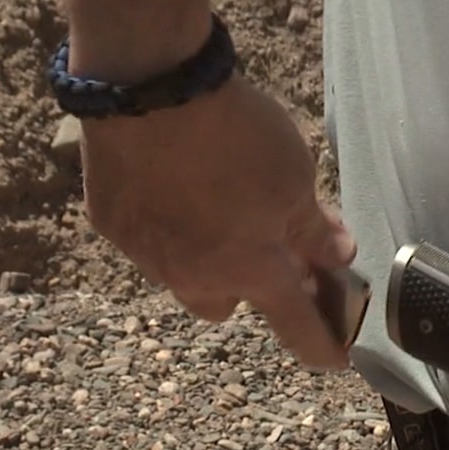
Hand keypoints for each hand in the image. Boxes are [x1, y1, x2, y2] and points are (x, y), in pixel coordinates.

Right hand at [78, 76, 355, 370]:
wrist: (149, 89)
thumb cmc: (235, 137)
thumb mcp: (296, 180)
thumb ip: (316, 229)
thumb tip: (337, 256)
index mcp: (252, 272)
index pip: (297, 327)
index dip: (321, 346)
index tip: (334, 359)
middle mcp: (195, 276)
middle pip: (227, 304)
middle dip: (246, 285)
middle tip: (262, 244)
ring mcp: (146, 253)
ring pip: (181, 273)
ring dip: (202, 254)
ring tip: (213, 203)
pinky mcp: (111, 222)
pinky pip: (145, 237)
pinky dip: (163, 221)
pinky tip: (170, 182)